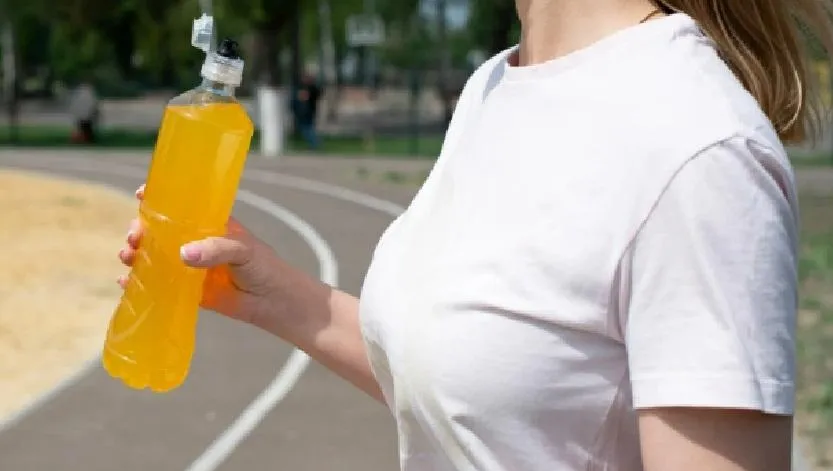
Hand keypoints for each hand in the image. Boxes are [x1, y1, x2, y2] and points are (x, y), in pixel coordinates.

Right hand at [117, 184, 280, 324]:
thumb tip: (184, 254)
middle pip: (158, 231)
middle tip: (134, 237)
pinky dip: (138, 282)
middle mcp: (194, 242)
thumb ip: (216, 249)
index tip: (142, 195)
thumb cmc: (263, 267)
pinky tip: (125, 281)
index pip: (180, 206)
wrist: (273, 302)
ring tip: (128, 257)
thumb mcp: (243, 250)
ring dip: (135, 254)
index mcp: (209, 224)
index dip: (159, 198)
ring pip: (153, 256)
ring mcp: (188, 266)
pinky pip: (157, 284)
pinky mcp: (185, 291)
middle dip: (140, 230)